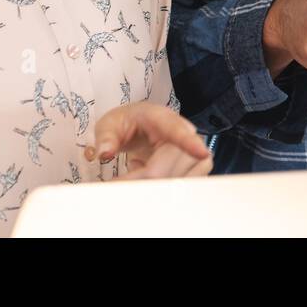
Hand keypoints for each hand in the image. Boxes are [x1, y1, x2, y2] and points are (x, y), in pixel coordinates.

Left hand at [88, 101, 212, 178]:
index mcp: (163, 117)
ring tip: (134, 174)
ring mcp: (194, 151)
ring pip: (178, 180)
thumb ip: (106, 137)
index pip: (178, 131)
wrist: (140, 128)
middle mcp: (185, 133)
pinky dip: (162, 189)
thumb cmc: (128, 124)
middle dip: (144, 180)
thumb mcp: (110, 124)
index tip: (201, 153)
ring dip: (154, 187)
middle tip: (118, 186)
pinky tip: (146, 178)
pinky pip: (182, 186)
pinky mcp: (196, 167)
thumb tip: (105, 153)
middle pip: (172, 166)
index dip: (190, 143)